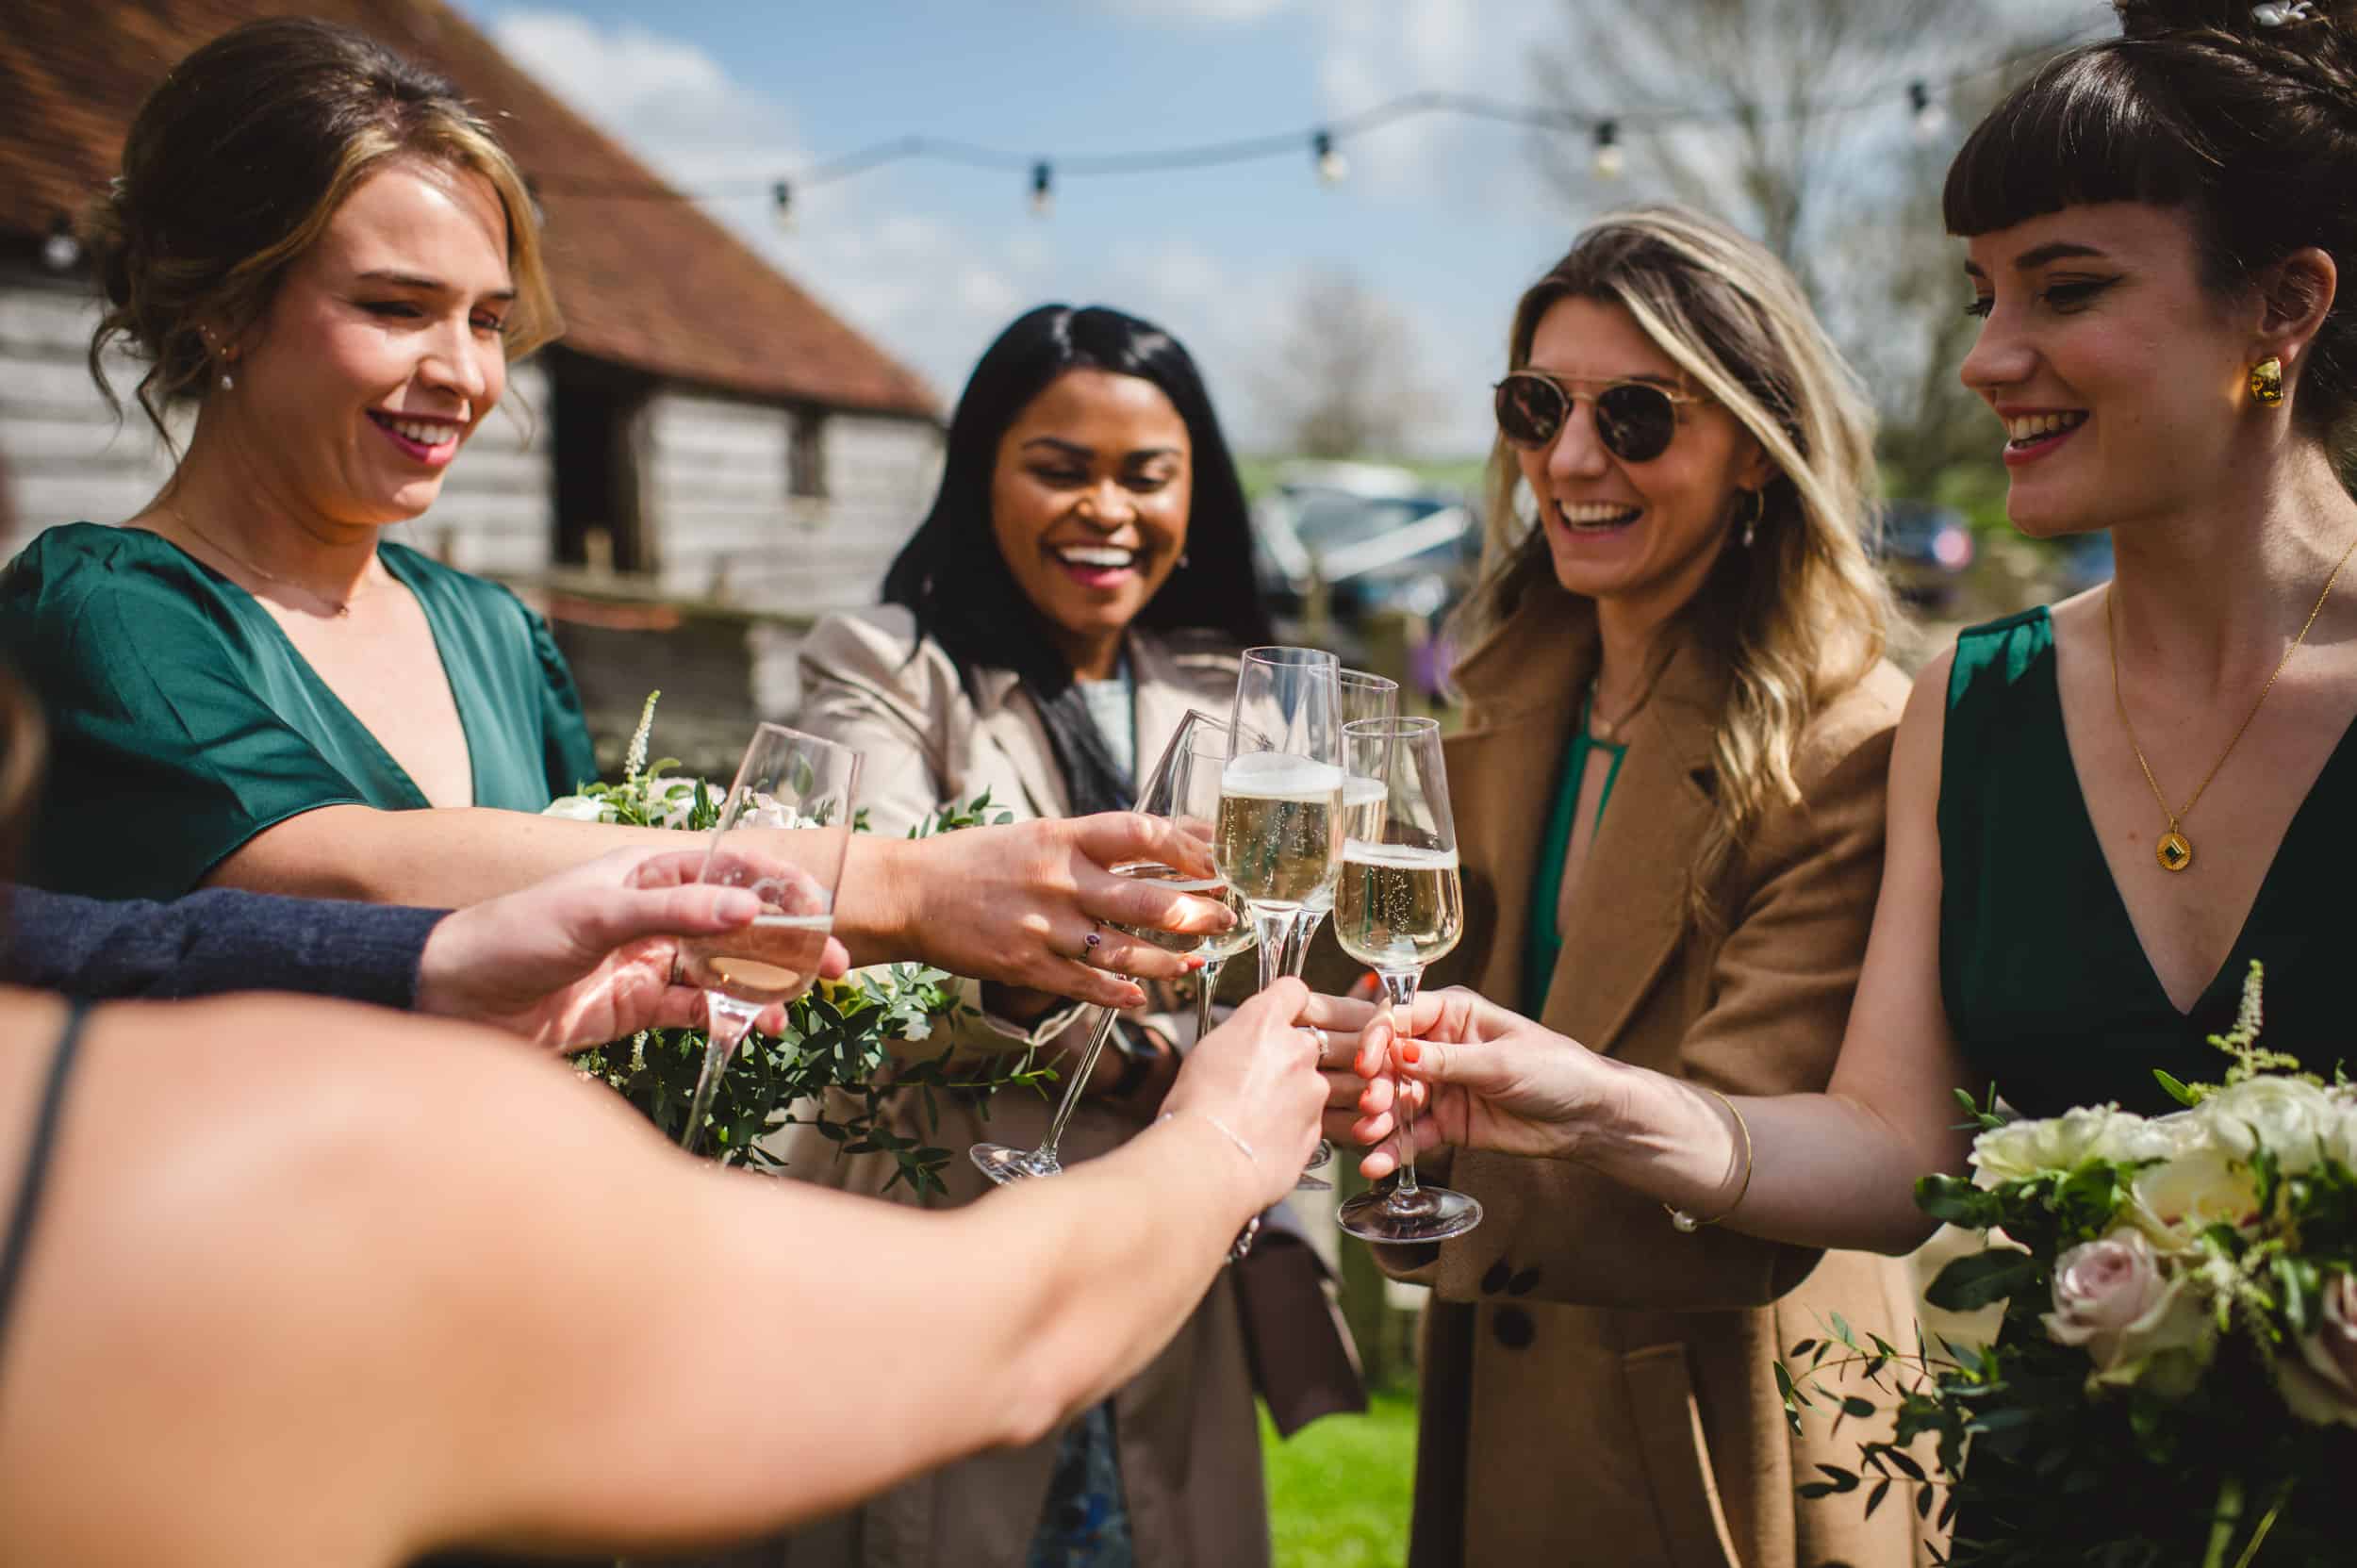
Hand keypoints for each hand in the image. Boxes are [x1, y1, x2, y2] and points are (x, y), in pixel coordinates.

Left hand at [416, 848, 850, 1053]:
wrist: (452, 1000)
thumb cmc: (513, 935)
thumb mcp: (596, 916)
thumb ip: (674, 913)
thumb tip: (748, 910)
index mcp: (646, 873)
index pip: (729, 867)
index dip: (779, 884)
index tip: (822, 909)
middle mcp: (653, 914)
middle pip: (738, 922)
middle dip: (789, 941)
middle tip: (836, 967)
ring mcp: (646, 962)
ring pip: (724, 969)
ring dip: (764, 984)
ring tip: (798, 1004)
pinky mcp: (633, 1008)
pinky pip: (696, 1009)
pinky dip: (728, 1018)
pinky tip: (752, 1029)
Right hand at [858, 813, 1232, 1010]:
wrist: (910, 893)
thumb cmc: (979, 861)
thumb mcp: (1039, 835)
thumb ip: (1095, 844)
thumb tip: (1163, 845)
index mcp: (1064, 837)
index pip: (1143, 834)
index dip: (1189, 848)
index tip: (1218, 862)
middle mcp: (1059, 880)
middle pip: (1146, 899)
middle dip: (1196, 913)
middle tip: (1224, 919)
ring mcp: (1043, 927)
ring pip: (1123, 951)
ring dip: (1167, 961)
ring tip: (1194, 964)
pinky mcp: (1026, 966)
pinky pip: (1084, 985)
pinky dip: (1118, 994)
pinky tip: (1141, 997)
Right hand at [1162, 977, 1324, 1211]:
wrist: (1208, 1162)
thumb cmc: (1194, 1108)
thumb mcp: (1205, 1055)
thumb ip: (1237, 1042)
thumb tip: (1242, 1050)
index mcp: (1264, 1022)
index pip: (1293, 991)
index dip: (1285, 1004)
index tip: (1277, 1016)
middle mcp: (1298, 1049)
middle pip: (1305, 1042)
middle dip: (1288, 1058)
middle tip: (1256, 1080)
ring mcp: (1313, 1090)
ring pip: (1310, 1084)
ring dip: (1291, 1096)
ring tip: (1254, 1118)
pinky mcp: (1318, 1128)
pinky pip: (1308, 1120)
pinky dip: (1291, 1127)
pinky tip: (1262, 1140)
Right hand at [1301, 986, 1614, 1178]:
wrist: (1588, 1119)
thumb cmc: (1556, 1070)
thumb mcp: (1502, 1062)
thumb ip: (1449, 1061)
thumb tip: (1399, 1051)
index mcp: (1453, 1014)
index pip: (1399, 1015)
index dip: (1378, 1036)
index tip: (1369, 1063)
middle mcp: (1438, 1047)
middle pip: (1389, 1060)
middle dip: (1377, 1083)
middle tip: (1373, 1105)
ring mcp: (1439, 1086)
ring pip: (1395, 1099)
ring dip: (1378, 1118)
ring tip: (1368, 1137)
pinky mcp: (1445, 1123)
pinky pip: (1411, 1135)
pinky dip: (1393, 1149)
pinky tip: (1377, 1164)